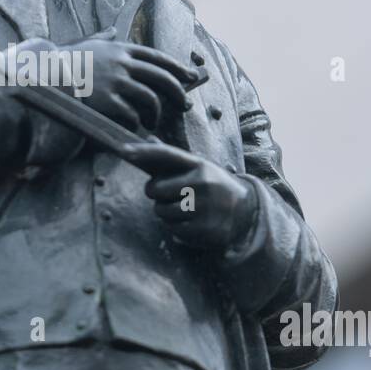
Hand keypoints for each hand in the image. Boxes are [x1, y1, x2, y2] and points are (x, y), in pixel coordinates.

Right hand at [63, 28, 198, 131]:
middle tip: (184, 105)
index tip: (191, 76)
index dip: (178, 68)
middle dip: (178, 93)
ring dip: (156, 113)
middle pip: (162, 78)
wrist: (46, 75)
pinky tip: (137, 127)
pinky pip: (132, 114)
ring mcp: (116, 82)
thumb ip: (104, 38)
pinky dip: (138, 123)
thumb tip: (112, 30)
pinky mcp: (107, 101)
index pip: (158, 58)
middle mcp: (123, 64)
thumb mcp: (87, 43)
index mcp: (121, 49)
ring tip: (153, 122)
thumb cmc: (66, 60)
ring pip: (151, 99)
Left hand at [123, 140, 254, 250]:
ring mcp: (204, 207)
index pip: (166, 154)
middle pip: (155, 188)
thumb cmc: (214, 186)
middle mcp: (202, 183)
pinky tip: (192, 222)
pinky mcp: (204, 229)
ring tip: (184, 208)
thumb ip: (173, 158)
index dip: (143, 151)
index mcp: (199, 165)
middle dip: (156, 193)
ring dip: (165, 212)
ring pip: (161, 211)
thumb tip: (148, 139)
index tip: (123, 150)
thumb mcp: (199, 168)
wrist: (247, 211)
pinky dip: (176, 227)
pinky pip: (172, 229)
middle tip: (169, 194)